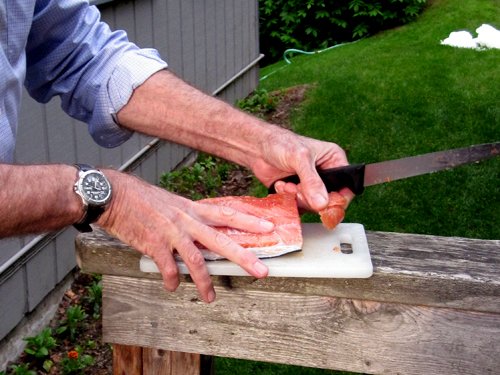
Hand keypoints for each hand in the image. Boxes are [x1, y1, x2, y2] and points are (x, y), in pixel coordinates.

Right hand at [96, 170, 272, 302]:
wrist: (114, 195)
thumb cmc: (142, 199)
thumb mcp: (172, 203)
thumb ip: (189, 217)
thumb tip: (202, 231)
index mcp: (192, 209)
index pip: (226, 214)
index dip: (248, 221)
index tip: (268, 226)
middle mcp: (186, 221)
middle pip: (221, 241)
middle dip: (244, 257)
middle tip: (262, 271)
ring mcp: (171, 233)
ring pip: (196, 261)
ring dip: (205, 282)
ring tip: (210, 297)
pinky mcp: (154, 244)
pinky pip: (168, 268)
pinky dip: (172, 281)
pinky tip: (173, 287)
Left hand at [250, 130, 354, 212]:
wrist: (257, 148)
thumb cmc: (280, 143)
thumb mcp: (299, 159)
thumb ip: (312, 181)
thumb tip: (323, 204)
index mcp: (334, 161)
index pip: (347, 187)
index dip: (339, 199)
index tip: (326, 205)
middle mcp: (325, 174)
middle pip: (330, 200)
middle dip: (312, 198)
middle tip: (298, 189)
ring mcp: (311, 186)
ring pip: (313, 206)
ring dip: (298, 198)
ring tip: (287, 185)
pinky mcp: (298, 193)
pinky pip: (299, 206)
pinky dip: (289, 200)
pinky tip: (281, 186)